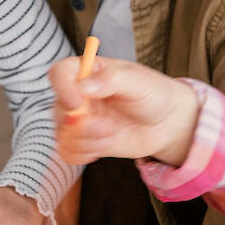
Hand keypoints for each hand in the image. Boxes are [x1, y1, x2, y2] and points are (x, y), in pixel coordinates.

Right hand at [50, 54, 200, 166]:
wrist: (168, 123)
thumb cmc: (154, 94)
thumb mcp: (138, 81)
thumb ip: (111, 80)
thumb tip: (84, 86)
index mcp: (89, 71)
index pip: (60, 73)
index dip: (61, 87)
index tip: (76, 103)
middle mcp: (80, 95)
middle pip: (57, 109)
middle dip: (76, 124)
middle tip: (102, 127)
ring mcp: (81, 120)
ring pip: (61, 134)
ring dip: (83, 140)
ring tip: (109, 137)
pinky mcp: (86, 141)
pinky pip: (68, 151)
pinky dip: (81, 153)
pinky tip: (101, 148)